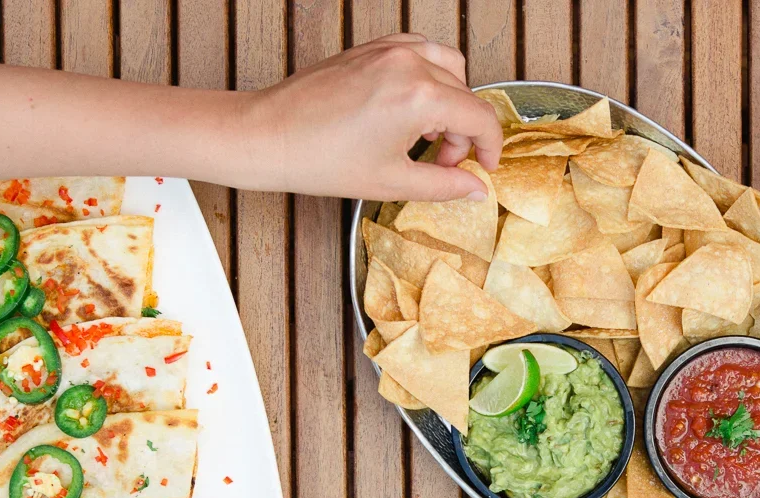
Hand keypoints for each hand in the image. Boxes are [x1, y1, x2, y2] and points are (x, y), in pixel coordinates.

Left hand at [242, 35, 501, 200]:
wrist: (268, 137)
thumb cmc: (319, 158)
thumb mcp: (393, 182)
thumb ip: (445, 185)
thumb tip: (475, 188)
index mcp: (419, 97)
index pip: (480, 117)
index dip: (490, 147)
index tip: (484, 167)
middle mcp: (408, 64)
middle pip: (465, 95)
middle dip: (464, 133)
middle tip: (444, 163)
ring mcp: (388, 50)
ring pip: (448, 65)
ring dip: (451, 99)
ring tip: (428, 132)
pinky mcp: (370, 48)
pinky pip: (419, 50)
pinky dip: (428, 75)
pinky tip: (412, 106)